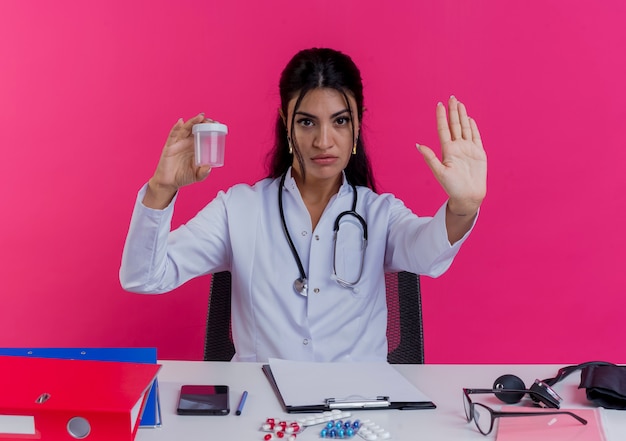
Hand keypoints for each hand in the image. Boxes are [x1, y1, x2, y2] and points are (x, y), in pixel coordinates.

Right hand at [144, 113, 212, 207]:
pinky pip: (173, 135)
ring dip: (193, 121)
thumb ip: (203, 173)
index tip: (217, 124)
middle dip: (203, 122)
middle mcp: (187, 143)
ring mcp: (178, 143)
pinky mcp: (170, 146)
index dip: (209, 128)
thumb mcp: (197, 176)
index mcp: (195, 147)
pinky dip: (176, 127)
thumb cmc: (183, 177)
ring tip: (201, 116)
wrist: (169, 183)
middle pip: (195, 128)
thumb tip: (209, 167)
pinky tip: (181, 122)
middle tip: (211, 120)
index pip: (203, 134)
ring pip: (186, 129)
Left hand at [417, 96, 486, 215]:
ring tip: (460, 104)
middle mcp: (457, 147)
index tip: (439, 104)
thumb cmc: (452, 187)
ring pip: (464, 128)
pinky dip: (472, 127)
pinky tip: (469, 119)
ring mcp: (468, 149)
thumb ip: (430, 158)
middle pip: (454, 125)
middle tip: (451, 97)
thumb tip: (418, 145)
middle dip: (453, 111)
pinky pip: (476, 137)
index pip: (443, 129)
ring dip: (462, 116)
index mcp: (447, 150)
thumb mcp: (439, 172)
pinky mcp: (478, 153)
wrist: (468, 196)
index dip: (441, 117)